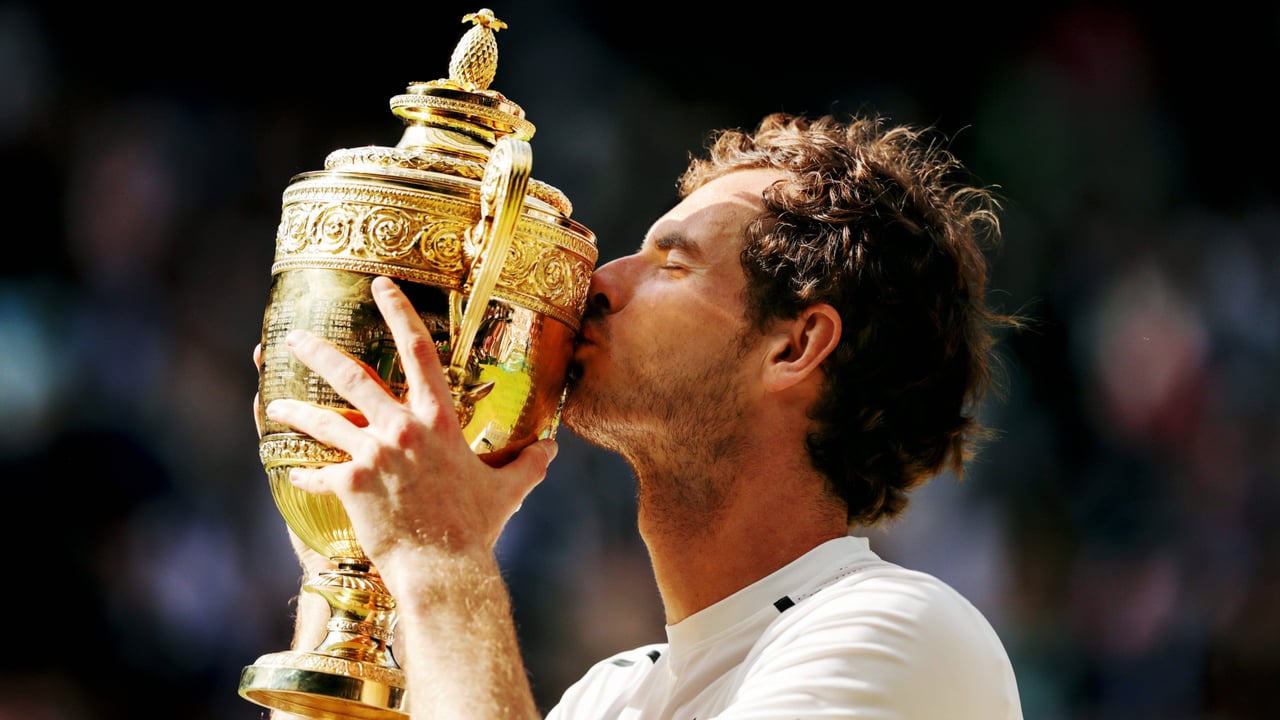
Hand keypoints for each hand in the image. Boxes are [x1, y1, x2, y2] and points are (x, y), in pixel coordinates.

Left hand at [262, 276, 557, 589]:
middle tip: (294, 337)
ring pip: (324, 421)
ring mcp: (373, 454)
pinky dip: (305, 472)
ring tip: (276, 402)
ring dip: (296, 409)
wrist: (443, 567)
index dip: (399, 312)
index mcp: (439, 421)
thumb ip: (528, 464)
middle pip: (353, 377)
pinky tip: (294, 470)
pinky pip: (318, 472)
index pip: (419, 351)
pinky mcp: (350, 484)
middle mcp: (403, 428)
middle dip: (319, 352)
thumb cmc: (476, 529)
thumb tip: (551, 447)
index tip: (380, 286)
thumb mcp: (508, 491)